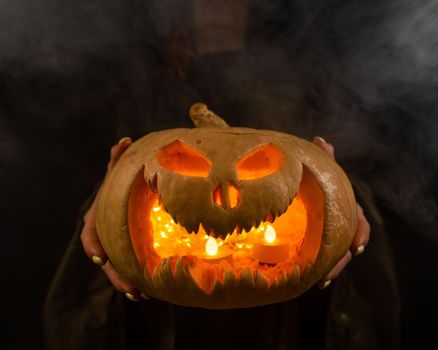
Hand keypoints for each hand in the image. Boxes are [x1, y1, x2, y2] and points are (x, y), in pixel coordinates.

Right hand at [80, 137, 141, 301]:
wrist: (123, 199)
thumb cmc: (119, 186)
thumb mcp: (117, 174)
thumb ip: (117, 160)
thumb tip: (124, 140)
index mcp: (98, 219)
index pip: (90, 235)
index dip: (93, 246)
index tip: (99, 257)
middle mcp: (103, 235)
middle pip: (105, 260)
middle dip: (115, 275)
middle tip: (130, 289)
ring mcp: (114, 246)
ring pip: (117, 269)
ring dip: (126, 283)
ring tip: (141, 295)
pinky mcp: (126, 252)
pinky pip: (129, 268)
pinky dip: (136, 279)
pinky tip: (150, 291)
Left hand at [312, 136, 369, 288]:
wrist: (298, 191)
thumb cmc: (314, 180)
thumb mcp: (318, 170)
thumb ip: (322, 158)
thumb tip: (321, 140)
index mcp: (345, 207)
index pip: (359, 220)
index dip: (360, 233)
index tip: (357, 246)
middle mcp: (340, 224)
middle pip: (346, 245)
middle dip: (341, 260)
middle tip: (330, 273)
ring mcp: (329, 236)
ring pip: (334, 256)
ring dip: (329, 269)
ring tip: (319, 281)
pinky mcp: (316, 244)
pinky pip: (320, 259)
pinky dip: (316, 269)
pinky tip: (311, 281)